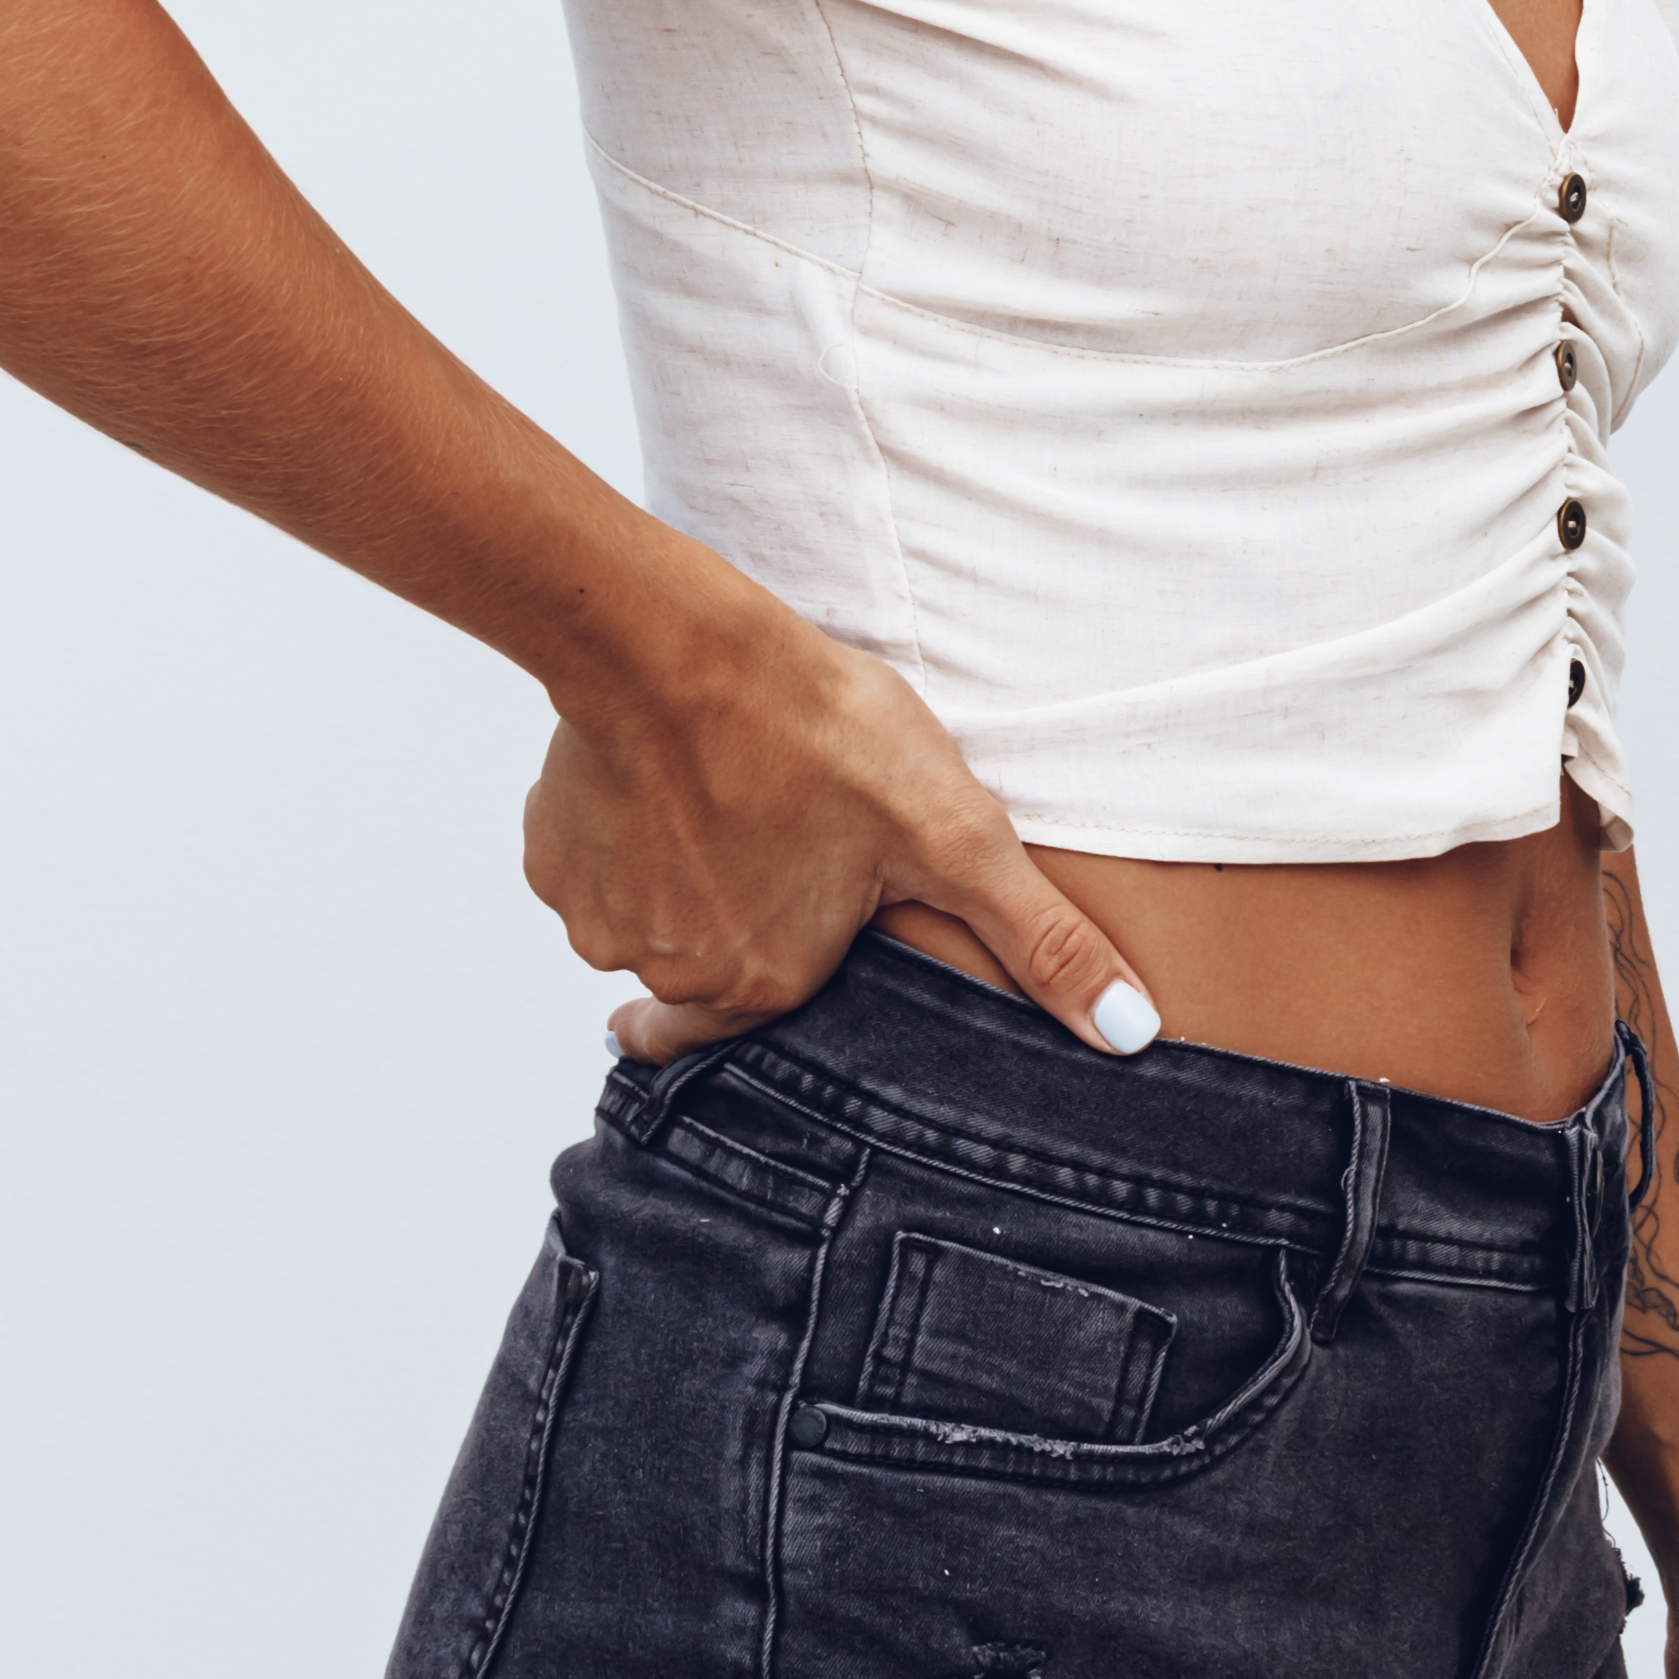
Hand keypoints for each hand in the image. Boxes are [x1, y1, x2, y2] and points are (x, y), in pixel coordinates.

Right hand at [523, 567, 1159, 1065]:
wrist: (672, 643)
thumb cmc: (815, 730)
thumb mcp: (953, 831)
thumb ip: (1040, 939)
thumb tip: (1129, 1035)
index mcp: (764, 982)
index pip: (769, 1018)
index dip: (783, 971)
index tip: (776, 955)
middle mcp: (672, 972)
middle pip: (707, 965)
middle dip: (736, 916)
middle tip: (763, 842)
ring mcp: (600, 918)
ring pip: (646, 915)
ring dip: (677, 872)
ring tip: (722, 798)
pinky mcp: (549, 857)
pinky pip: (587, 865)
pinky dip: (617, 832)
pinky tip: (659, 780)